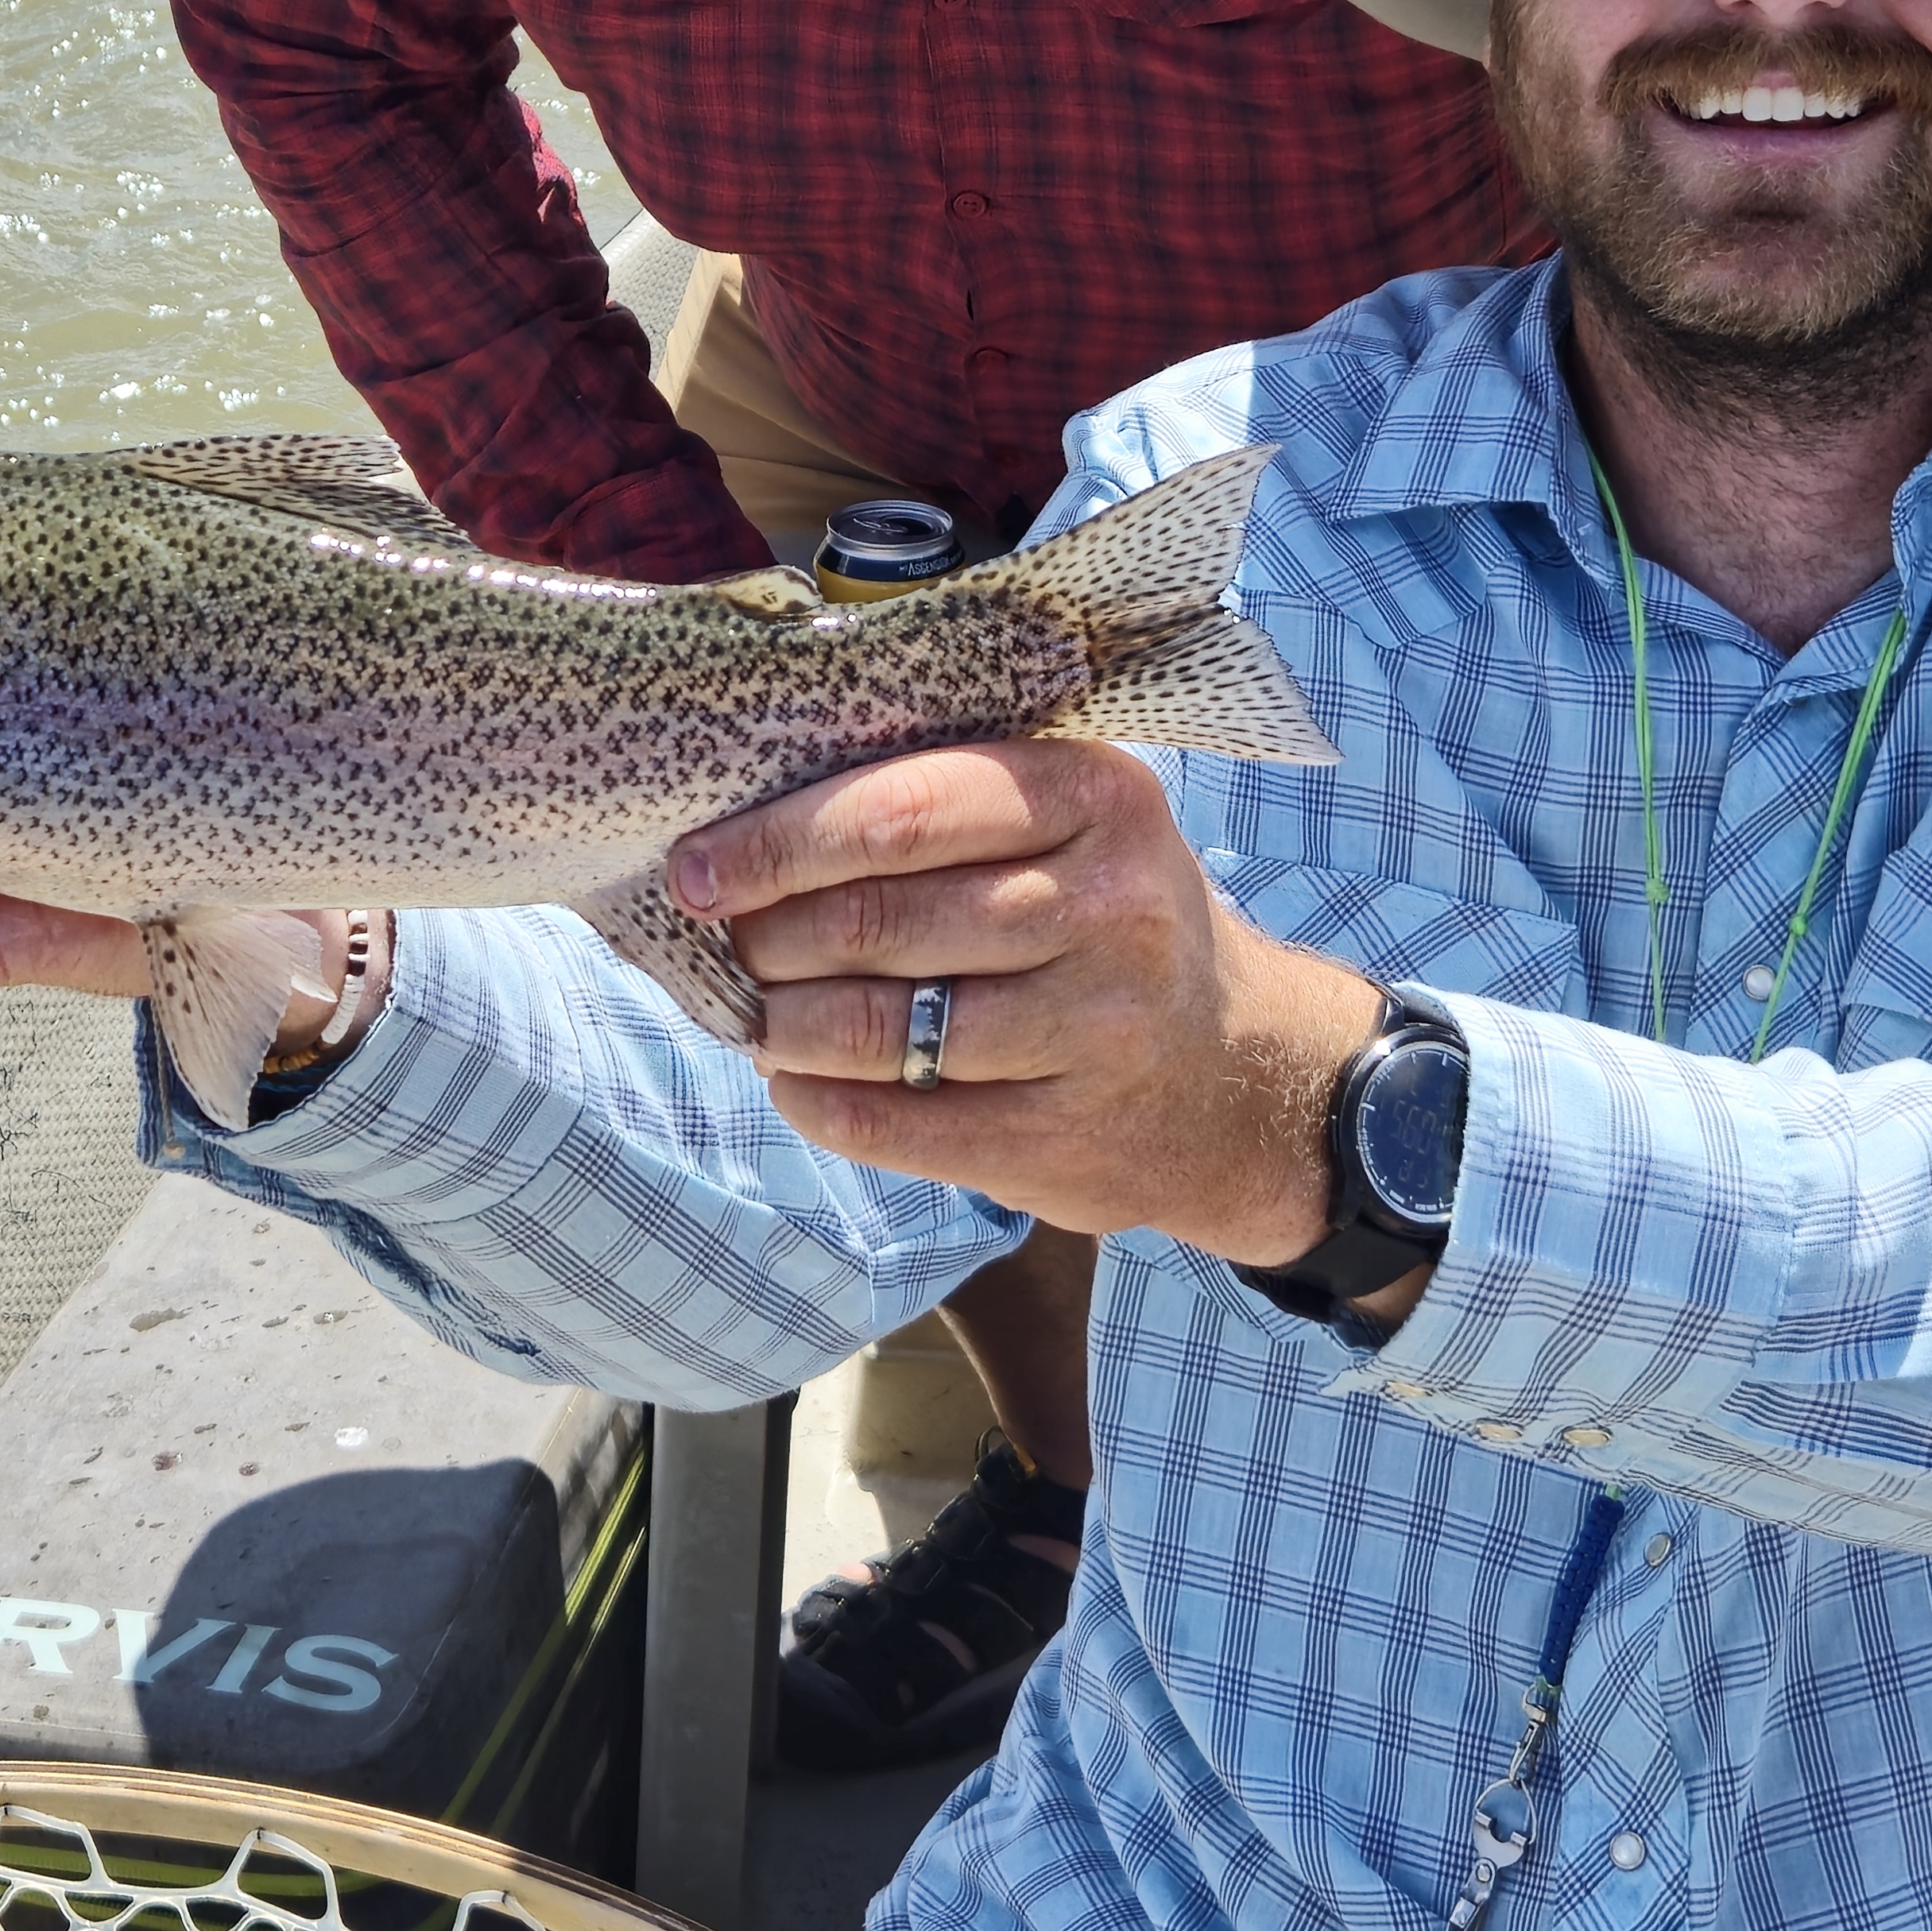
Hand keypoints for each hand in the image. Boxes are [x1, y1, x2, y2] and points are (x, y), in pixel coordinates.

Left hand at [667, 740, 1379, 1266]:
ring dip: (784, 1026)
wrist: (1234, 1075)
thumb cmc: (1102, 924)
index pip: (902, 808)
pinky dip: (821, 1104)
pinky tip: (798, 1084)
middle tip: (727, 945)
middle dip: (770, 936)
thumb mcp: (1066, 826)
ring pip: (881, 1028)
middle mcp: (1110, 903)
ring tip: (758, 1016)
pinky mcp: (1070, 1136)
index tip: (696, 867)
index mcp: (1095, 794)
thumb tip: (747, 827)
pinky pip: (900, 1123)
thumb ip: (941, 802)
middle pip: (879, 919)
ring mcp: (1098, 1027)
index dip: (777, 842)